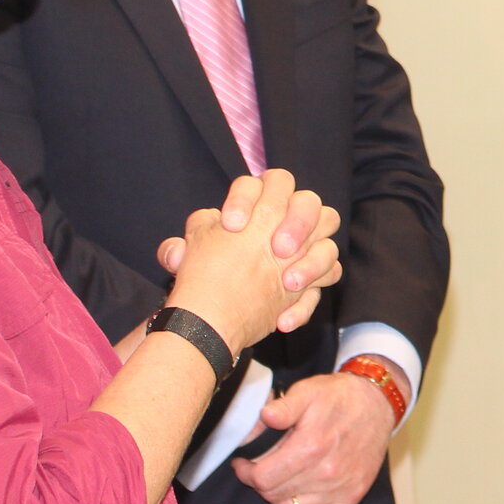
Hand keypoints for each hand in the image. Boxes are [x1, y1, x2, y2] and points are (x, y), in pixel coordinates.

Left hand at [159, 170, 342, 342]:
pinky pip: (327, 281)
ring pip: (329, 241)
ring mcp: (305, 249)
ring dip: (313, 261)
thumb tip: (175, 252)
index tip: (231, 226)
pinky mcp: (315, 278)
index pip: (263, 183)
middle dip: (298, 221)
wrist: (216, 318)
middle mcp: (286, 222)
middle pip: (309, 201)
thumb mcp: (188, 259)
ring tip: (288, 283)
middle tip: (279, 248)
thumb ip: (179, 249)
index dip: (247, 199)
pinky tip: (282, 320)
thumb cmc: (205, 276)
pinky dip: (305, 303)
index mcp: (257, 205)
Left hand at [232, 371, 397, 503]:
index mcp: (311, 447)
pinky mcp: (352, 496)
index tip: (243, 464)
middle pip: (274, 496)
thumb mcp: (308, 391)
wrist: (377, 404)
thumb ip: (283, 406)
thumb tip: (265, 417)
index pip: (263, 478)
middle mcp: (326, 473)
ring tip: (279, 483)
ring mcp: (341, 488)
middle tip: (261, 470)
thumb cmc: (338, 398)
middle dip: (261, 484)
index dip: (246, 473)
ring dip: (279, 500)